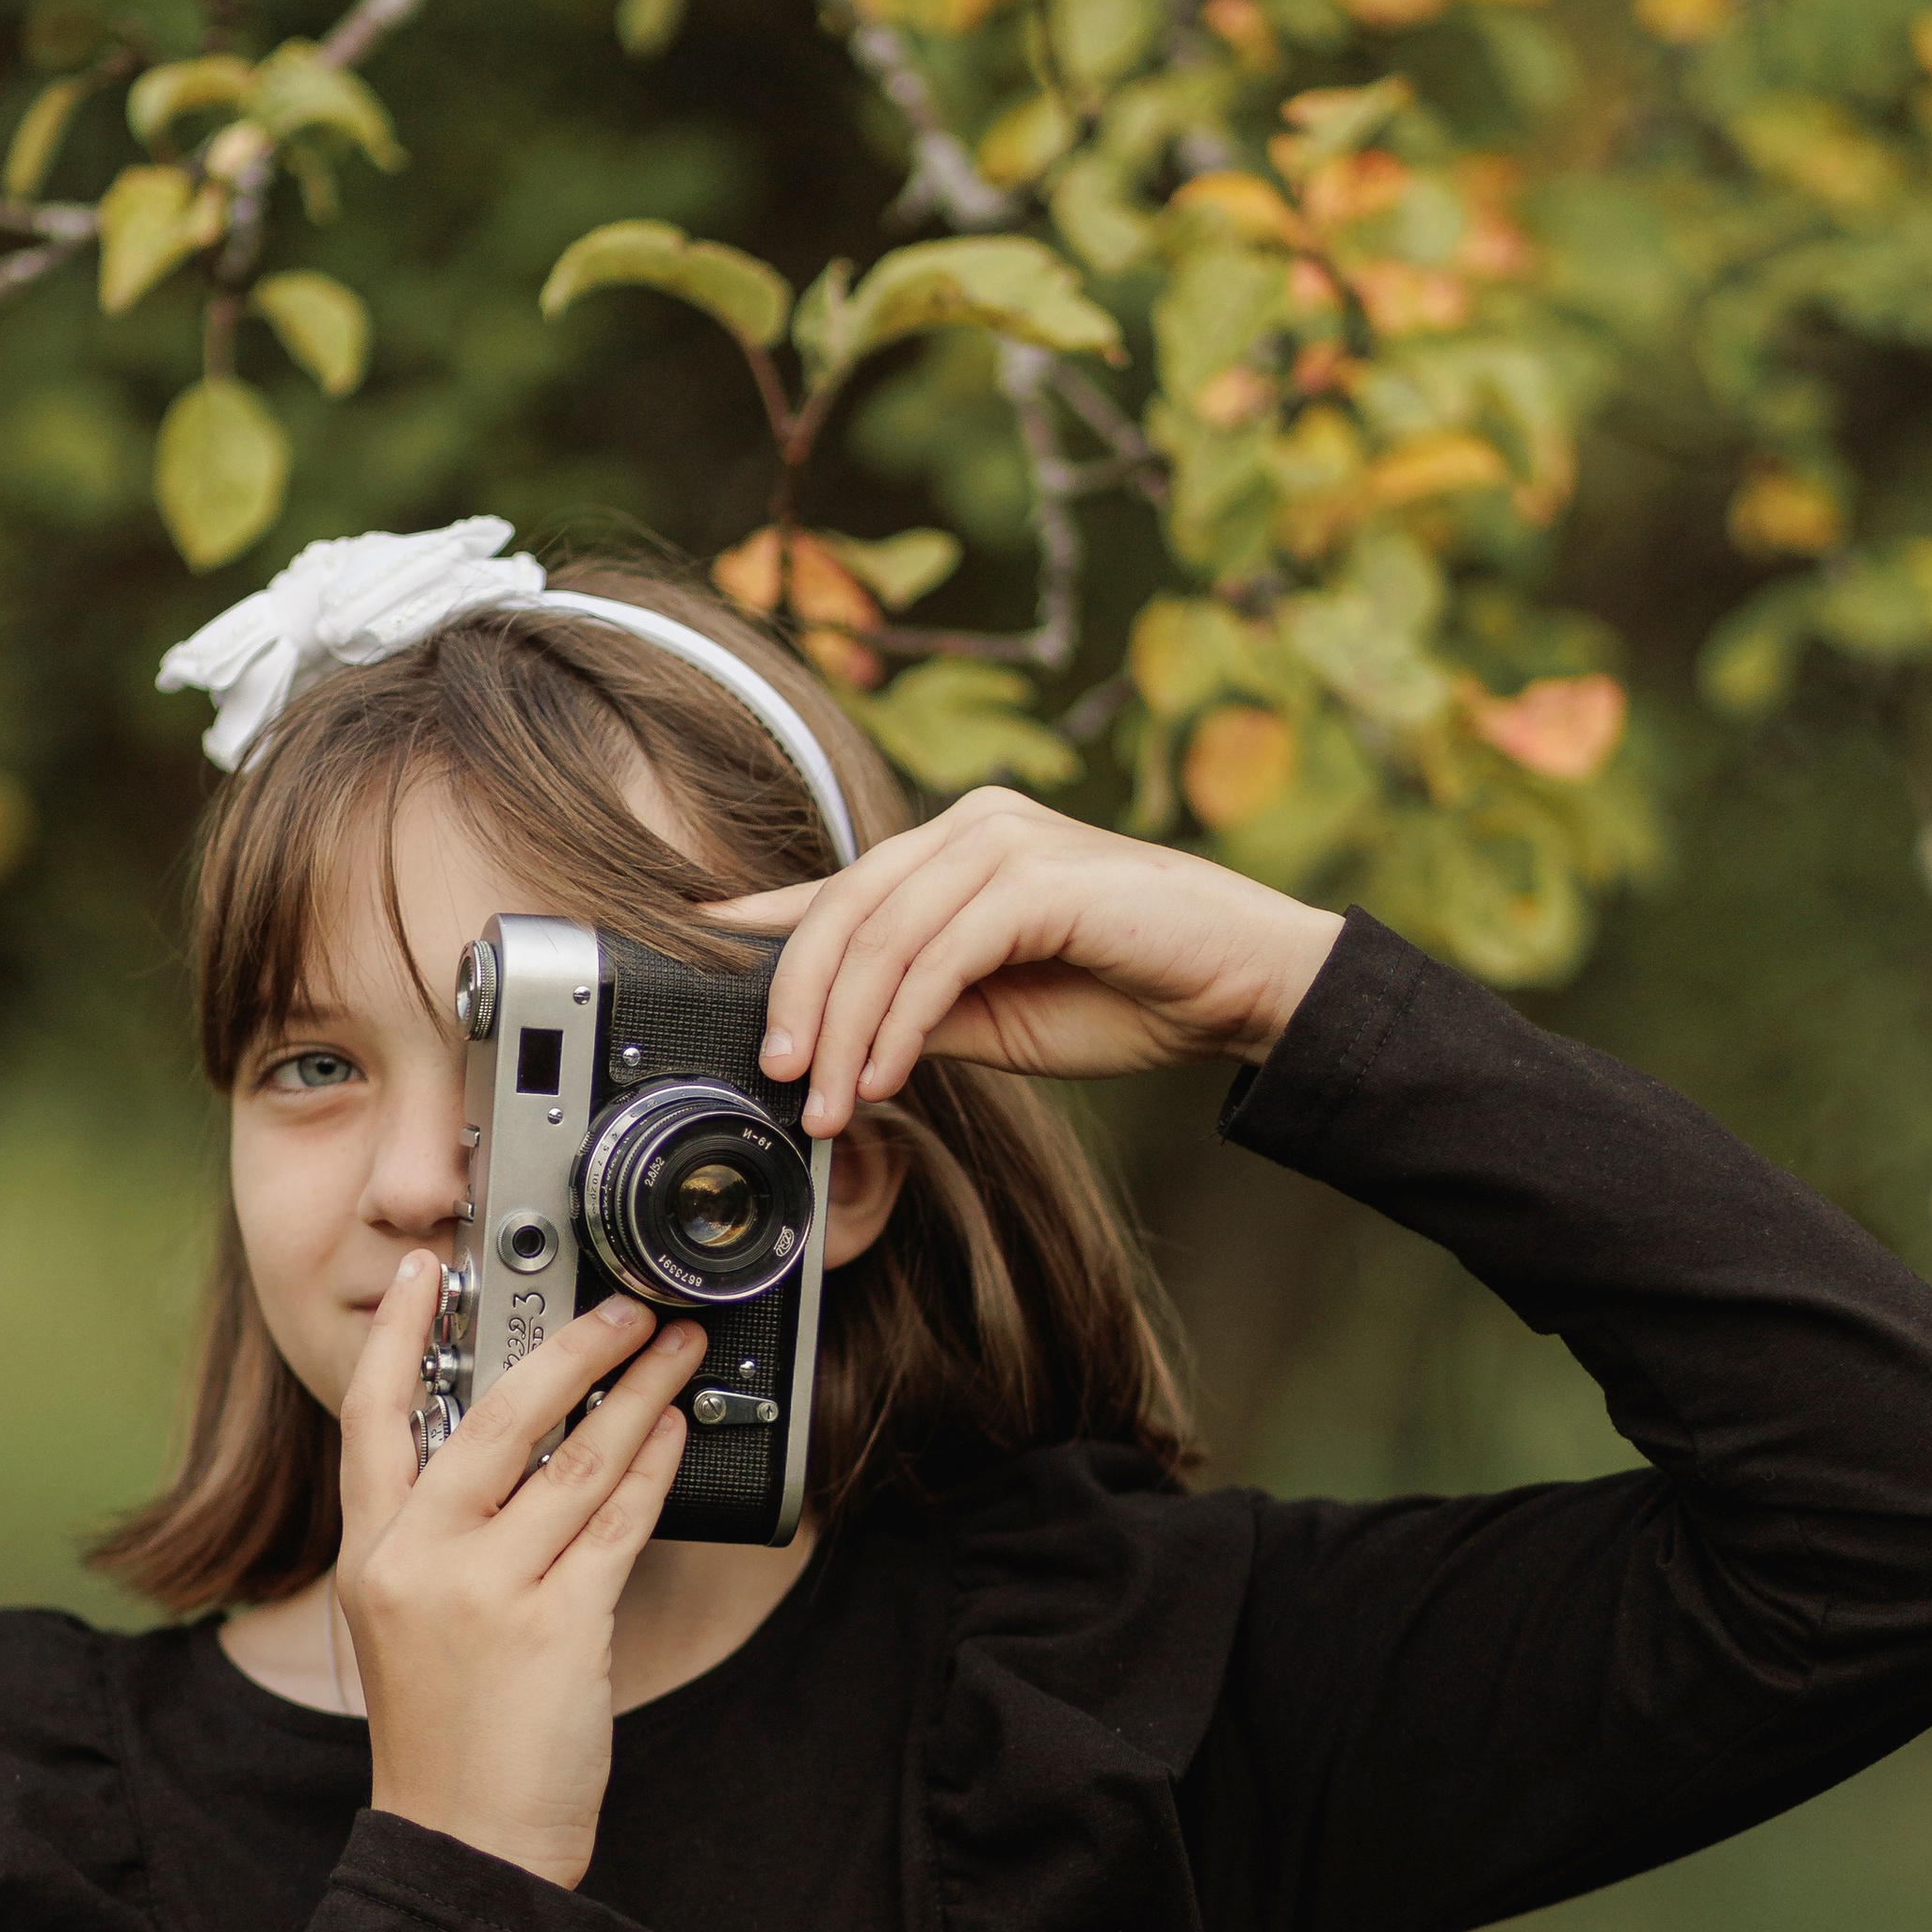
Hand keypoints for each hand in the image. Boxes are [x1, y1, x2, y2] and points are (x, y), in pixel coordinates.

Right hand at [336, 1258, 699, 1885]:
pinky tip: (674, 1433)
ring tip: (675, 1352)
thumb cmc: (448, 1740)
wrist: (466, 1843)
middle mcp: (420, 1561)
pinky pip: (616, 1522)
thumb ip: (438, 1541)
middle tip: (623, 1305)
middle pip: (496, 1417)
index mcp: (374, 1555)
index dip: (398, 1334)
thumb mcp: (405, 1625)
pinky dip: (652, 1467)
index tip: (424, 1268)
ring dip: (637, 1394)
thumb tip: (520, 1456)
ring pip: (574, 1461)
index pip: (373, 1416)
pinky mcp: (557, 1625)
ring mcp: (487, 1591)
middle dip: (571, 1348)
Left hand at [709, 789, 1342, 1137]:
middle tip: (779, 1079)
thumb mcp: (992, 1018)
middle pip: (843, 908)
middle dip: (798, 1002)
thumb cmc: (1127, 996)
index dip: (759, 921)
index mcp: (955, 851)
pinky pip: (940, 956)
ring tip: (830, 1103)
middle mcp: (970, 828)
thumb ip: (915, 1010)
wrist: (1240, 987)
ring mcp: (1004, 842)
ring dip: (845, 1029)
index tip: (691, 956)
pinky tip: (888, 1076)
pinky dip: (902, 1024)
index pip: (837, 886)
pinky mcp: (1037, 879)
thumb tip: (835, 1045)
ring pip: (881, 935)